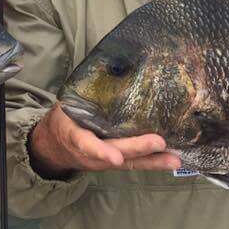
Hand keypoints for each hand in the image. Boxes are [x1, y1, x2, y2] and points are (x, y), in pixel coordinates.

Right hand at [28, 103, 179, 177]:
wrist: (54, 146)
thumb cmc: (65, 118)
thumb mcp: (66, 105)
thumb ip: (83, 95)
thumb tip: (109, 64)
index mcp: (73, 135)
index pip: (85, 143)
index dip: (100, 150)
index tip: (115, 158)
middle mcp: (90, 153)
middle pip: (116, 151)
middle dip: (138, 148)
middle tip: (159, 142)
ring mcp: (104, 161)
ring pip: (130, 162)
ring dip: (153, 161)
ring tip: (174, 159)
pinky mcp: (116, 163)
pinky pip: (135, 164)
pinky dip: (154, 162)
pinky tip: (173, 160)